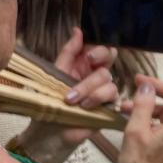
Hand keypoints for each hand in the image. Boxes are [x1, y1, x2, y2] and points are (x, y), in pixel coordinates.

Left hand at [13, 29, 119, 162]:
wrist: (50, 132)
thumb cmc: (50, 104)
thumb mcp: (56, 73)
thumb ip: (69, 52)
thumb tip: (78, 30)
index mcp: (84, 66)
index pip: (101, 50)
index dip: (100, 50)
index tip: (89, 55)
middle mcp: (95, 77)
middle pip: (108, 62)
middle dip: (92, 71)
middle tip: (81, 80)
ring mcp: (103, 92)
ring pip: (109, 80)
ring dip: (90, 90)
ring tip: (74, 102)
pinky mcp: (109, 107)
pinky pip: (113, 96)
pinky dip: (97, 100)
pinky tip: (85, 108)